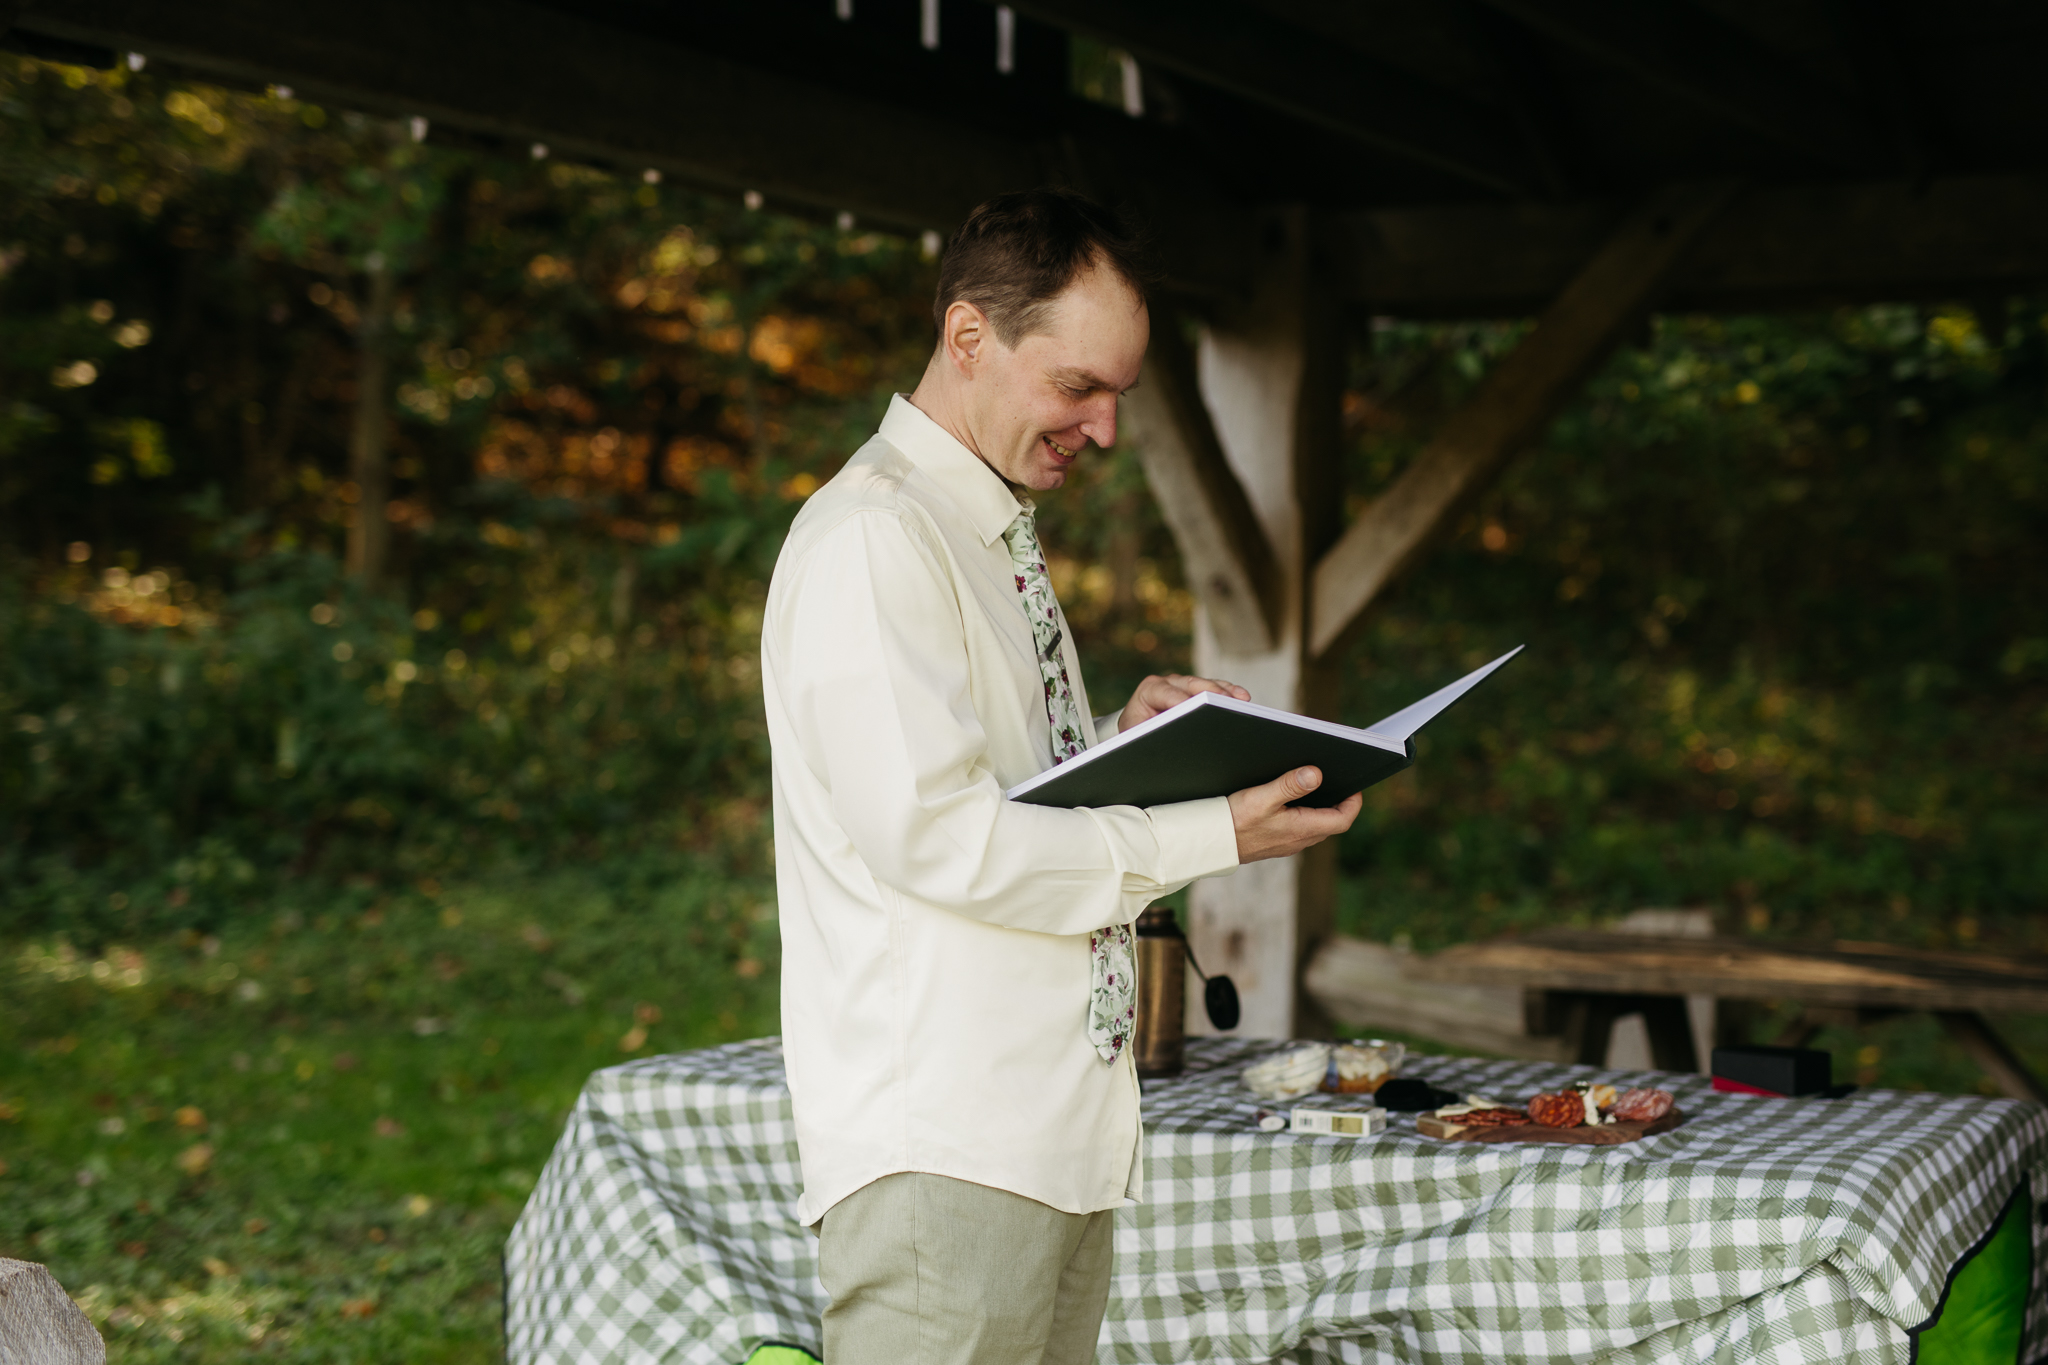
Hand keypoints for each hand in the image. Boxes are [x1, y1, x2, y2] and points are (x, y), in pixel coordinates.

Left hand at [1118, 673, 1249, 732]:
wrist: (1138, 727)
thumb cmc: (1137, 735)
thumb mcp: (1139, 737)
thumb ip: (1150, 736)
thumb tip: (1171, 741)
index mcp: (1150, 690)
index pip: (1166, 693)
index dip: (1182, 701)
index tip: (1197, 710)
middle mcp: (1168, 682)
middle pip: (1191, 684)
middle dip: (1210, 692)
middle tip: (1227, 703)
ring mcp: (1185, 684)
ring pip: (1207, 684)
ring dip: (1225, 691)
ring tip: (1243, 701)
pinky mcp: (1198, 689)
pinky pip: (1217, 688)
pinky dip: (1230, 692)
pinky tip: (1243, 699)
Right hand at [1228, 767, 1361, 864]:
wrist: (1210, 843)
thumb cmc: (1234, 821)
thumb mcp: (1262, 798)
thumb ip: (1290, 785)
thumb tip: (1317, 774)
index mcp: (1302, 829)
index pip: (1342, 819)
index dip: (1353, 803)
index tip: (1355, 785)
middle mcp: (1299, 840)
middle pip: (1332, 823)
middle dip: (1340, 803)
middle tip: (1340, 781)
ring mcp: (1288, 844)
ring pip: (1317, 827)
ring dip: (1322, 809)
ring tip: (1319, 787)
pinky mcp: (1276, 843)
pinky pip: (1301, 829)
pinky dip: (1306, 814)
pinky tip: (1293, 802)